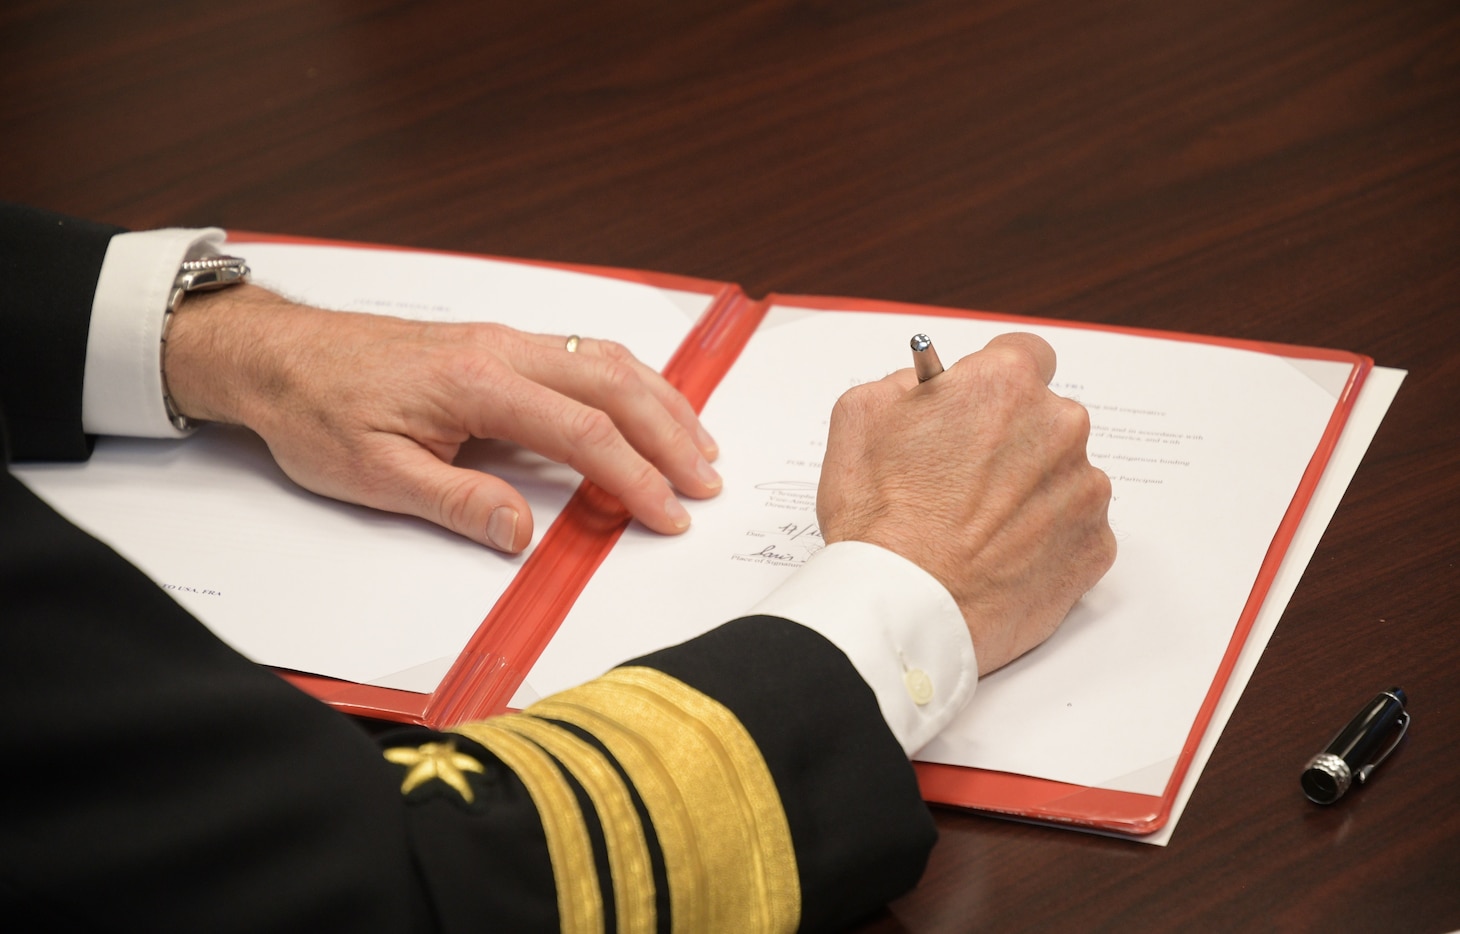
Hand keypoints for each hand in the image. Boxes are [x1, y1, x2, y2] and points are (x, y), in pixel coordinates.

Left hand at [163, 285, 720, 552]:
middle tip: (706, 482)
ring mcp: (503, 340)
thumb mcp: (374, 474)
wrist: (279, 357)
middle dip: (670, 435)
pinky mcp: (497, 343)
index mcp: (477, 383)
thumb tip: (521, 532)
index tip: (667, 514)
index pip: (583, 431)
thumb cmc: (318, 410)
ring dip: (660, 401)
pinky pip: (583, 352)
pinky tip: (645, 404)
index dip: (635, 477)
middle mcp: (502, 349)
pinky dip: (630, 381)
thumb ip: (456, 502)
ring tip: (698, 444)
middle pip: (614, 385)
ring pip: (606, 360)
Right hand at [817, 332, 1114, 674]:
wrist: (906, 608)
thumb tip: (928, 386)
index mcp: (1005, 384)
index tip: (978, 408)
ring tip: (976, 528)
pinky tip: (999, 556)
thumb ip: (904, 383)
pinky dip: (1043, 539)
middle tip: (963, 479)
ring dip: (1029, 491)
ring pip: (1061, 475)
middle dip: (1011, 440)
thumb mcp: (859, 416)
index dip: (994, 383)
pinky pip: (1074, 529)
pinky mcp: (1094, 546)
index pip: (1025, 354)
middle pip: (1045, 418)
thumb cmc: (880, 518)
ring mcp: (1084, 489)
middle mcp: (1059, 427)